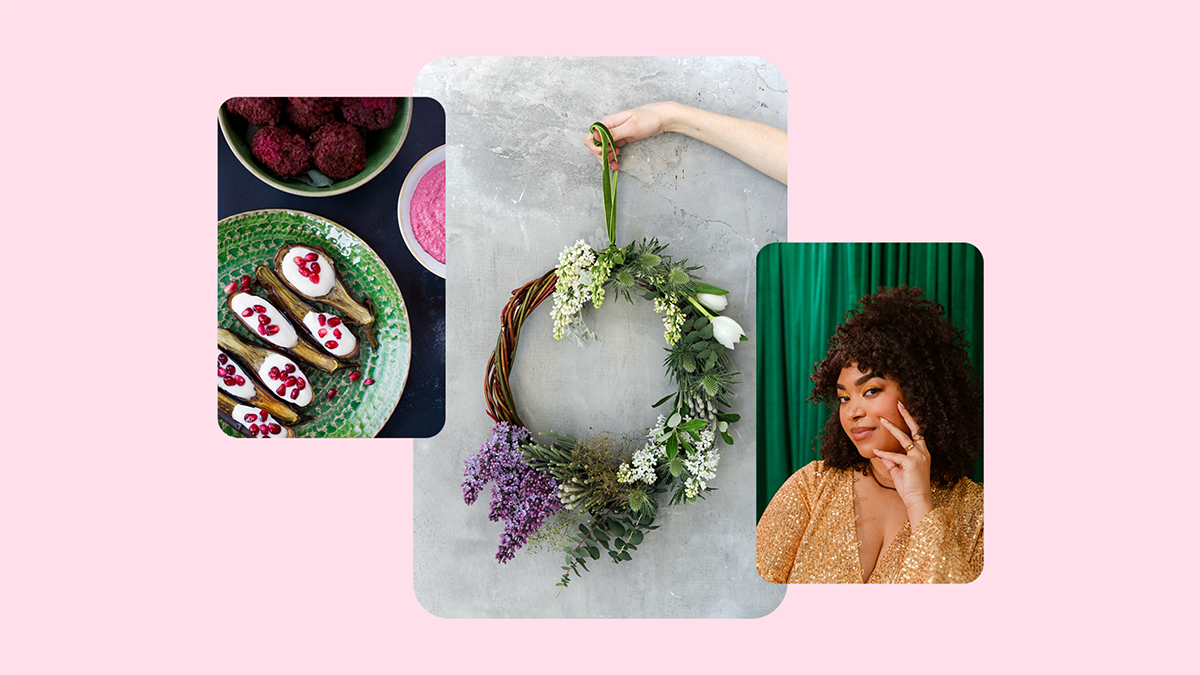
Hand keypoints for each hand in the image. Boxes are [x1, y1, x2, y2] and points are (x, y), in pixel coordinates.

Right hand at [583, 103, 676, 169]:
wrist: (663, 118)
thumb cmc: (649, 119)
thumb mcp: (631, 127)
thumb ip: (613, 133)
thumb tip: (596, 136)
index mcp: (608, 122)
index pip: (590, 137)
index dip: (595, 148)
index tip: (607, 153)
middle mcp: (608, 127)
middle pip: (594, 145)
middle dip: (601, 155)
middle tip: (613, 160)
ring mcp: (614, 133)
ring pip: (602, 149)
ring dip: (606, 158)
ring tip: (615, 164)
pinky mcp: (621, 138)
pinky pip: (610, 150)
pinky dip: (611, 158)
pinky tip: (617, 162)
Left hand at [875, 402, 933, 523]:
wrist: (918, 501)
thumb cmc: (910, 488)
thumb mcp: (899, 472)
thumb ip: (892, 461)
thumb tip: (881, 453)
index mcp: (923, 454)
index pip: (917, 433)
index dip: (911, 421)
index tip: (903, 410)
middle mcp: (923, 453)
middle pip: (915, 429)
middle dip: (907, 415)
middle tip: (899, 403)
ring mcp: (919, 457)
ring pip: (904, 438)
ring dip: (892, 428)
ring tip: (882, 420)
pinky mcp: (912, 463)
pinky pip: (894, 456)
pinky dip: (884, 453)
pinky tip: (876, 450)